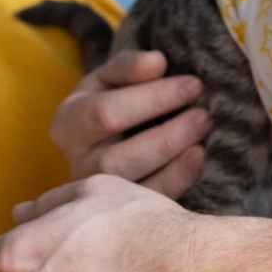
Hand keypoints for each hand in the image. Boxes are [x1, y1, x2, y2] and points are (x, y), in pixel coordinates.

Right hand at [51, 49, 210, 198]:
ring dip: (173, 162)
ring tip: (203, 138)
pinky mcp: (123, 209)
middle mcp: (77, 164)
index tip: (194, 84)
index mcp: (69, 124)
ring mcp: (100, 193)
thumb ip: (130, 66)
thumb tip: (156, 61)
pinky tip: (199, 159)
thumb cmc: (116, 99)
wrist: (116, 135)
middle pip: (115, 159)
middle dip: (166, 136)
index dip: (153, 99)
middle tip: (203, 116)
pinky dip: (177, 182)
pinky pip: (149, 202)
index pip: (106, 113)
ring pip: (131, 187)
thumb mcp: (113, 77)